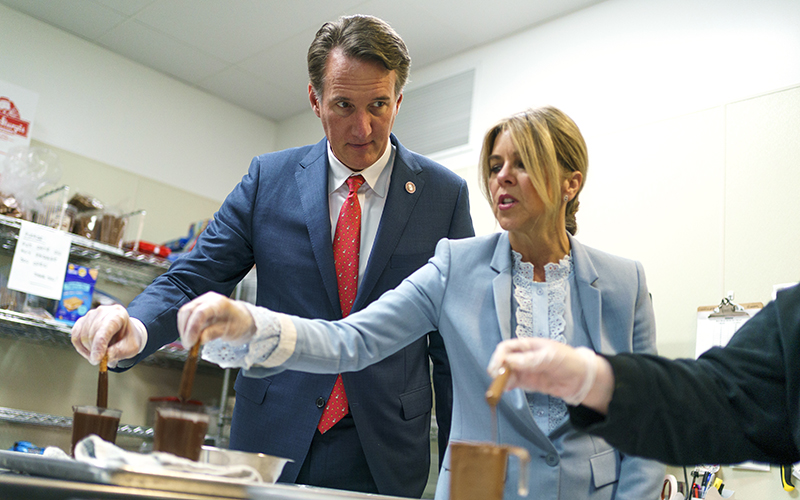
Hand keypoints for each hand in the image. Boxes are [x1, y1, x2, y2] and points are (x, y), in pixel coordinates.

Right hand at [71, 304, 146, 367]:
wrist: (125, 333)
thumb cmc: (128, 339)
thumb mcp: (131, 348)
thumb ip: (119, 352)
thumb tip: (105, 357)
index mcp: (118, 314)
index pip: (105, 329)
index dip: (99, 345)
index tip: (97, 359)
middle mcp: (103, 311)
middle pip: (91, 334)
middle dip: (95, 351)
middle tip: (102, 361)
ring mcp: (90, 315)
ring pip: (82, 337)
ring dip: (89, 351)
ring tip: (99, 355)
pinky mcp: (81, 321)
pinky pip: (75, 337)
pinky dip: (81, 348)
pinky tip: (90, 352)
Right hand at [177, 291, 255, 347]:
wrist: (241, 317)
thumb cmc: (238, 322)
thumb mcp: (230, 331)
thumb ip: (214, 333)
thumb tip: (199, 340)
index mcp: (219, 303)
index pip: (200, 312)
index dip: (192, 328)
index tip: (190, 343)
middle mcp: (208, 299)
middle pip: (188, 311)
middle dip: (185, 330)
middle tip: (188, 345)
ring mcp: (201, 301)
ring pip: (183, 313)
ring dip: (183, 329)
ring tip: (189, 343)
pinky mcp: (196, 306)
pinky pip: (185, 315)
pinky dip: (184, 327)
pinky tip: (189, 336)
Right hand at [487, 338, 611, 410]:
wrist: (582, 379)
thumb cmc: (568, 360)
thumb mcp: (549, 357)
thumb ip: (530, 360)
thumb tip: (509, 361)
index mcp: (528, 345)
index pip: (507, 348)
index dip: (499, 356)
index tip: (498, 366)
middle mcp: (524, 357)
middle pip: (503, 361)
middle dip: (498, 368)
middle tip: (498, 377)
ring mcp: (526, 370)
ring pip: (507, 373)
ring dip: (502, 378)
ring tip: (502, 385)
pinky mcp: (529, 382)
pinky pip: (514, 383)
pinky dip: (508, 385)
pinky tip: (506, 388)